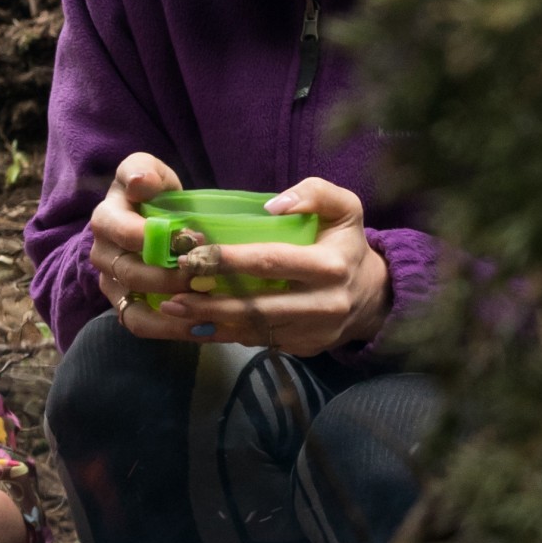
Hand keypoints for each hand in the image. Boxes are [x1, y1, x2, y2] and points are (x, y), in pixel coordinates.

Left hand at [96, 153, 389, 360]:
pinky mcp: (301, 349)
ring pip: (252, 330)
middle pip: (257, 305)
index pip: (271, 262)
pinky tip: (192, 326)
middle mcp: (323, 304)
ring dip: (209, 322)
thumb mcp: (344, 208)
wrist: (371, 297)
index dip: (229, 260)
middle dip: (210, 301)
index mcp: (330, 267)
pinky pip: (256, 341)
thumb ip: (315, 194)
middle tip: (170, 292)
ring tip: (171, 310)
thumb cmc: (345, 243)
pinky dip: (223, 334)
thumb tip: (273, 205)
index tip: (192, 254)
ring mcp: (311, 332)